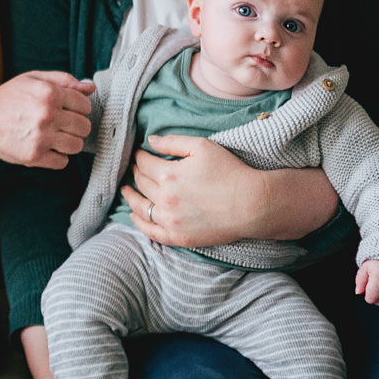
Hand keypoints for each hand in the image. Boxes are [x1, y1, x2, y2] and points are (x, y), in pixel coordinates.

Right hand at [0, 72, 92, 167]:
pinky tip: (46, 147)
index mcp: (49, 93)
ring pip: (77, 146)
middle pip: (84, 127)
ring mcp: (42, 138)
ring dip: (69, 142)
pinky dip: (57, 157)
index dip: (79, 108)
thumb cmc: (6, 99)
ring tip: (55, 137)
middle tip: (62, 124)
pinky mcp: (35, 156)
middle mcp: (48, 115)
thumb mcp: (32, 79)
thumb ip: (63, 80)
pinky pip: (63, 161)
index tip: (68, 110)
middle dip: (76, 126)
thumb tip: (90, 87)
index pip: (85, 105)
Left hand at [124, 136, 338, 246]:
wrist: (252, 204)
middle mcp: (165, 199)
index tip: (141, 154)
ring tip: (126, 190)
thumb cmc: (230, 171)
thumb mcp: (202, 147)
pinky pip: (150, 231)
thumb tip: (149, 141)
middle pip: (141, 182)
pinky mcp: (178, 237)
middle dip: (136, 172)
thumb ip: (173, 141)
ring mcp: (170, 220)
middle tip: (136, 168)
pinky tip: (134, 214)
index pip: (143, 163)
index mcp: (168, 175)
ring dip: (130, 196)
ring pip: (140, 206)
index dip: (140, 156)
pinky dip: (139, 222)